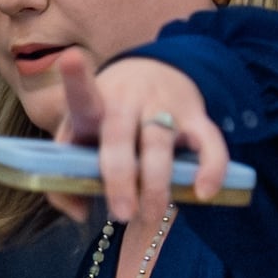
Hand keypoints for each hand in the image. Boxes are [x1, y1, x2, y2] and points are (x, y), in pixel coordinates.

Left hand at [47, 51, 231, 225]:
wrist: (154, 71)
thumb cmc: (107, 118)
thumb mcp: (79, 135)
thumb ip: (66, 175)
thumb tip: (79, 213)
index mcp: (95, 104)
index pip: (82, 93)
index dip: (76, 79)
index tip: (70, 60)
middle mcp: (128, 101)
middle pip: (121, 134)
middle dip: (121, 177)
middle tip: (122, 213)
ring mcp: (164, 107)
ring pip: (161, 144)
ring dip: (157, 185)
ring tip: (151, 216)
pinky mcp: (196, 117)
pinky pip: (210, 143)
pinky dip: (211, 168)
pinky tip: (204, 193)